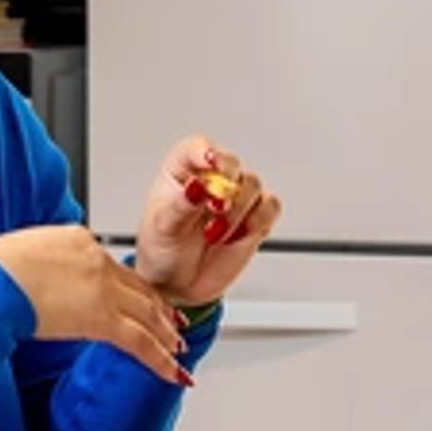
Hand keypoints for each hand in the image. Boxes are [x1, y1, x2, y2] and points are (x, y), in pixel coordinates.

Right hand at [0, 225, 192, 386]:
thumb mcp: (22, 254)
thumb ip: (44, 265)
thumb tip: (43, 281)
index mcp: (78, 239)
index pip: (113, 267)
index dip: (132, 286)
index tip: (140, 296)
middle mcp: (97, 259)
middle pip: (137, 288)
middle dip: (159, 309)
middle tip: (174, 323)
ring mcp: (102, 288)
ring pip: (147, 315)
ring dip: (165, 334)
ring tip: (176, 349)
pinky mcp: (101, 318)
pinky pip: (140, 342)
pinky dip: (160, 359)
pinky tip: (171, 371)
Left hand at [129, 136, 279, 311]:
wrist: (177, 282)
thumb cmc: (161, 249)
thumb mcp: (163, 228)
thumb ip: (180, 206)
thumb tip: (196, 187)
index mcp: (182, 169)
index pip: (197, 147)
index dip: (206, 151)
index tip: (210, 162)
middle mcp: (211, 178)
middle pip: (231, 164)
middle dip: (227, 187)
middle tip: (215, 209)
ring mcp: (235, 196)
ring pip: (253, 185)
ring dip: (238, 210)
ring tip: (216, 232)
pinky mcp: (255, 217)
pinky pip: (270, 207)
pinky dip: (258, 221)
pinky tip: (236, 235)